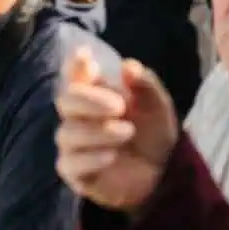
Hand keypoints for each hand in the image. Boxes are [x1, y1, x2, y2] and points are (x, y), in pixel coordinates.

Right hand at [55, 47, 178, 211]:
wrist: (162, 171)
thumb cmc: (153, 131)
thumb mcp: (157, 106)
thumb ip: (145, 84)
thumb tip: (128, 66)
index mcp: (96, 94)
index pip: (77, 76)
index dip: (76, 65)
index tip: (84, 56)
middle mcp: (79, 117)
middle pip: (66, 101)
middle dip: (90, 101)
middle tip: (120, 106)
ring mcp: (74, 145)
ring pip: (68, 133)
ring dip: (98, 131)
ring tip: (128, 132)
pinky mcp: (75, 173)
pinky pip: (69, 163)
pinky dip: (90, 158)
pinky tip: (111, 156)